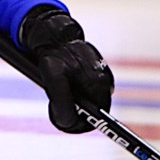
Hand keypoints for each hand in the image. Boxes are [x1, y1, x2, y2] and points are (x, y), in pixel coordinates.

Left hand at [20, 6, 114, 132]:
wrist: (55, 37)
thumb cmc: (54, 56)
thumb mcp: (53, 79)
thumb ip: (62, 102)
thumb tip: (70, 122)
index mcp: (100, 84)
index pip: (98, 118)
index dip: (81, 122)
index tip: (65, 118)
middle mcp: (105, 81)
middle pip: (93, 111)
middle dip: (75, 110)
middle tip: (57, 100)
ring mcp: (102, 77)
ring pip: (88, 101)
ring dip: (74, 100)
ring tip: (59, 87)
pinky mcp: (97, 74)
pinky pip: (86, 91)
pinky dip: (75, 91)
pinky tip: (65, 82)